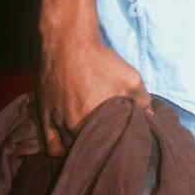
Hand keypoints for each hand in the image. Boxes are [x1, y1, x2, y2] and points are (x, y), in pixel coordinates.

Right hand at [37, 32, 153, 157]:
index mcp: (96, 121)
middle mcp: (73, 126)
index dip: (113, 149)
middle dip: (97, 151)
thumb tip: (150, 116)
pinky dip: (58, 149)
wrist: (68, 43)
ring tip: (88, 148)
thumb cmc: (100, 61)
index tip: (119, 146)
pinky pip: (49, 144)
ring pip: (67, 151)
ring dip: (78, 151)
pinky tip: (67, 146)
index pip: (106, 149)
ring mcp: (57, 122)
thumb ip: (143, 101)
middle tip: (105, 148)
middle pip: (86, 151)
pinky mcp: (44, 115)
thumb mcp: (130, 78)